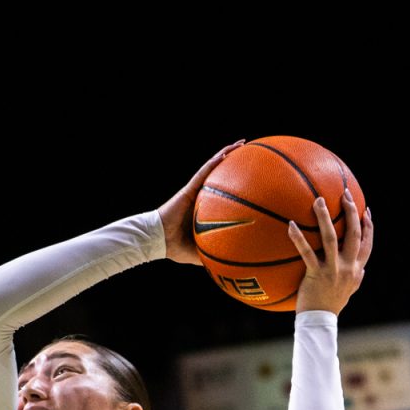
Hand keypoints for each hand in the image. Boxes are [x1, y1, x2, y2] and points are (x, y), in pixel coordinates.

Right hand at [158, 142, 244, 263]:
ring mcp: (195, 190)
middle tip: (250, 156)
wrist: (158, 240)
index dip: (234, 186)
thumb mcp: (200, 253)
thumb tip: (231, 266)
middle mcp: (201, 197)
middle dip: (235, 165)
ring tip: (243, 143)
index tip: (251, 183)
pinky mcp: (189, 188)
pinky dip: (216, 160)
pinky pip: (205, 171)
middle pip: (220, 176)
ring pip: (214, 167)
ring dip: (228, 154)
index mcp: (204, 210)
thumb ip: (214, 255)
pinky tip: (228, 151)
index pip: (221, 195)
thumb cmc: (174, 247)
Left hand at [291, 192, 372, 314]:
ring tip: (318, 200)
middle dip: (351, 211)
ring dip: (325, 217)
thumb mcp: (349, 291)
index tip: (366, 209)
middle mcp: (348, 267)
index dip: (369, 225)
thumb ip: (356, 278)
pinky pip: (306, 252)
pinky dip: (298, 238)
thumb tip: (363, 270)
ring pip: (332, 238)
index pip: (367, 243)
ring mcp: (333, 270)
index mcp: (357, 269)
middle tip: (344, 194)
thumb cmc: (331, 306)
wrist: (319, 322)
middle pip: (354, 234)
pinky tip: (290, 225)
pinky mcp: (316, 274)